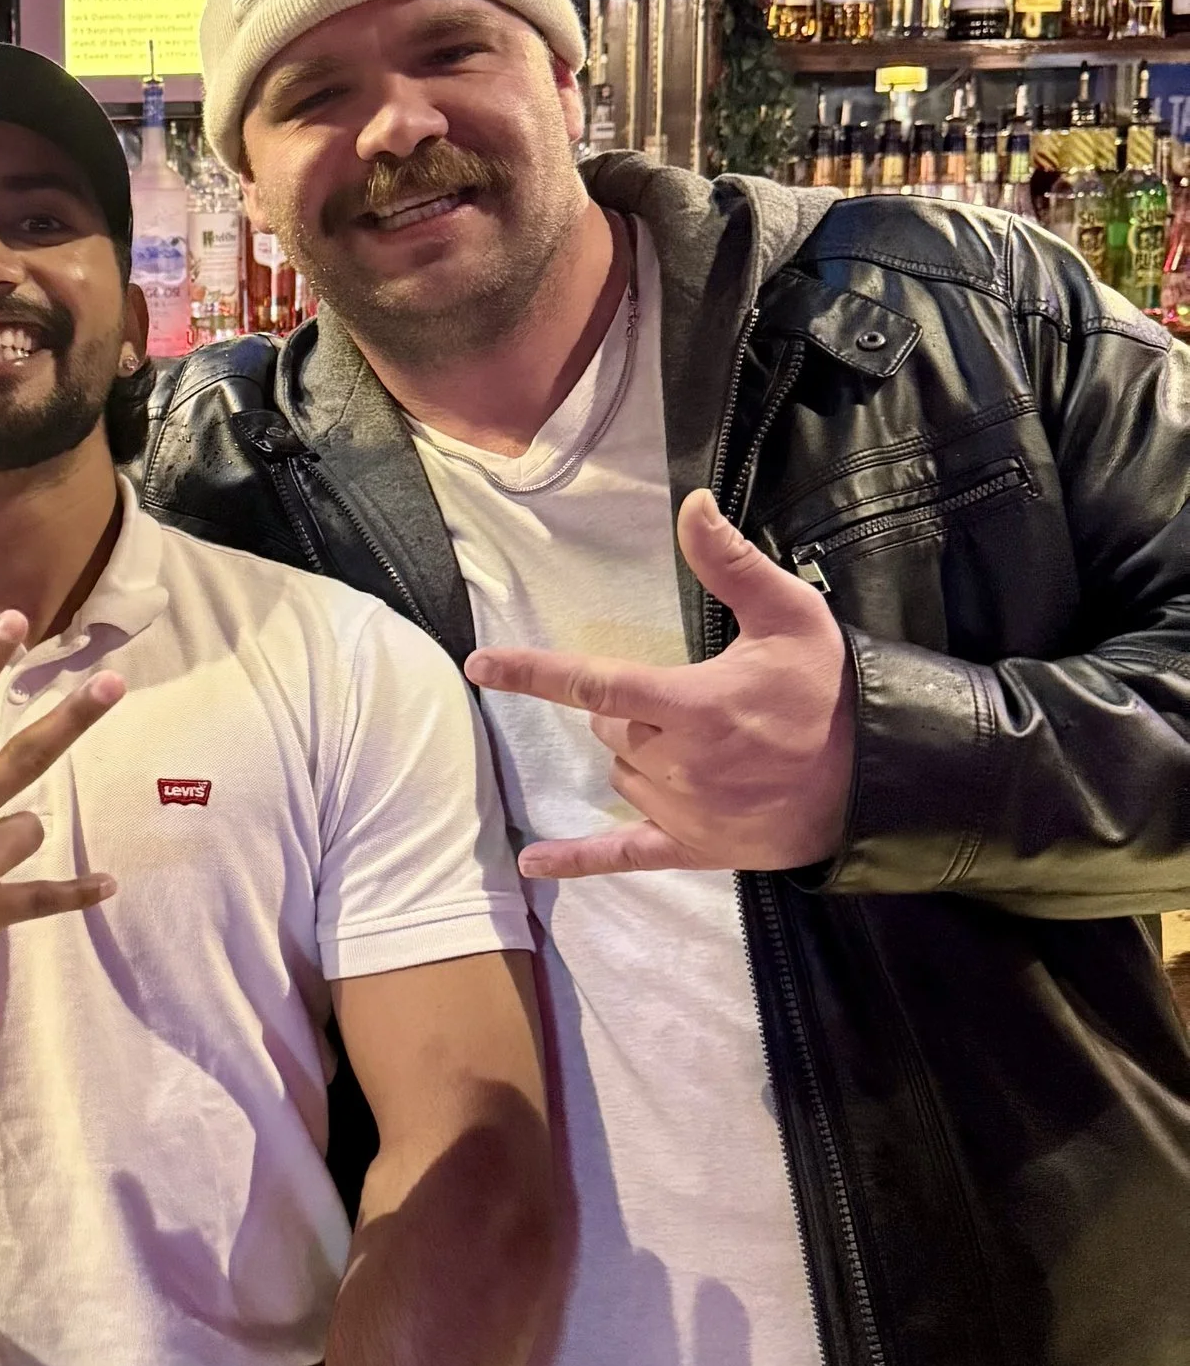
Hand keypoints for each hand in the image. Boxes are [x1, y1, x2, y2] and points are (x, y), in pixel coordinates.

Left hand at [463, 488, 853, 878]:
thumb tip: (690, 504)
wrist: (885, 780)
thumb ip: (732, 565)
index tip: (480, 664)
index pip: (593, 684)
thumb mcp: (791, 616)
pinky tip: (531, 861)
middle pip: (610, 731)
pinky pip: (624, 856)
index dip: (532, 672)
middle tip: (692, 704)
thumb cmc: (834, 692)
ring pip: (622, 776)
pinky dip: (576, 860)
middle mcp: (679, 764)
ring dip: (640, 757)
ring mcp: (685, 812)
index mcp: (693, 706)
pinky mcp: (696, 848)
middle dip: (630, 713)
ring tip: (706, 748)